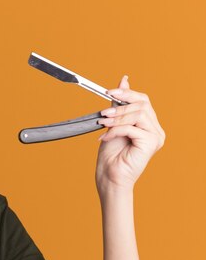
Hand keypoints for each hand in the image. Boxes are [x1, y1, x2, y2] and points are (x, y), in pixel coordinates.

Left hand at [95, 76, 164, 194]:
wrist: (109, 178)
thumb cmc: (110, 156)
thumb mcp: (113, 124)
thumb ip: (119, 105)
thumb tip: (124, 80)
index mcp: (148, 125)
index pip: (143, 100)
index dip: (127, 93)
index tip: (108, 91)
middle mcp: (156, 130)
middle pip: (142, 105)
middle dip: (120, 106)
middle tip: (103, 112)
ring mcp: (156, 137)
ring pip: (138, 114)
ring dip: (117, 117)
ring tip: (102, 123)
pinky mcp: (152, 143)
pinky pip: (132, 128)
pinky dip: (116, 130)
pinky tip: (104, 138)